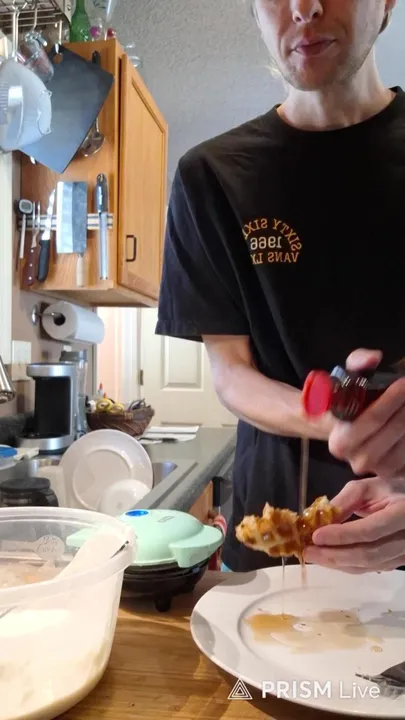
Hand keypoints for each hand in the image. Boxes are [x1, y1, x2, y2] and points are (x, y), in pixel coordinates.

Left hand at [304, 476, 404, 572]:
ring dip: (337, 563)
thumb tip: (320, 520)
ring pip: (368, 565)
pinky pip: (370, 568)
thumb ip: (345, 501)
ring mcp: (404, 554)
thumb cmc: (389, 491)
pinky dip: (347, 565)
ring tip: (313, 556)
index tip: (316, 536)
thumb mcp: (367, 487)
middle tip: (308, 551)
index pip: (369, 530)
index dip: (342, 536)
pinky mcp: (397, 563)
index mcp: (402, 513)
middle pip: (368, 554)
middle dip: (334, 554)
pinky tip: (329, 559)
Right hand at [328, 348, 404, 479]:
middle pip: (394, 430)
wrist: (353, 433)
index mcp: (340, 442)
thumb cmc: (351, 405)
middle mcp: (358, 461)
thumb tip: (374, 358)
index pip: (372, 419)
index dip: (391, 400)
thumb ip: (358, 363)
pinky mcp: (397, 475)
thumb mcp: (348, 378)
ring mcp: (379, 470)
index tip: (403, 382)